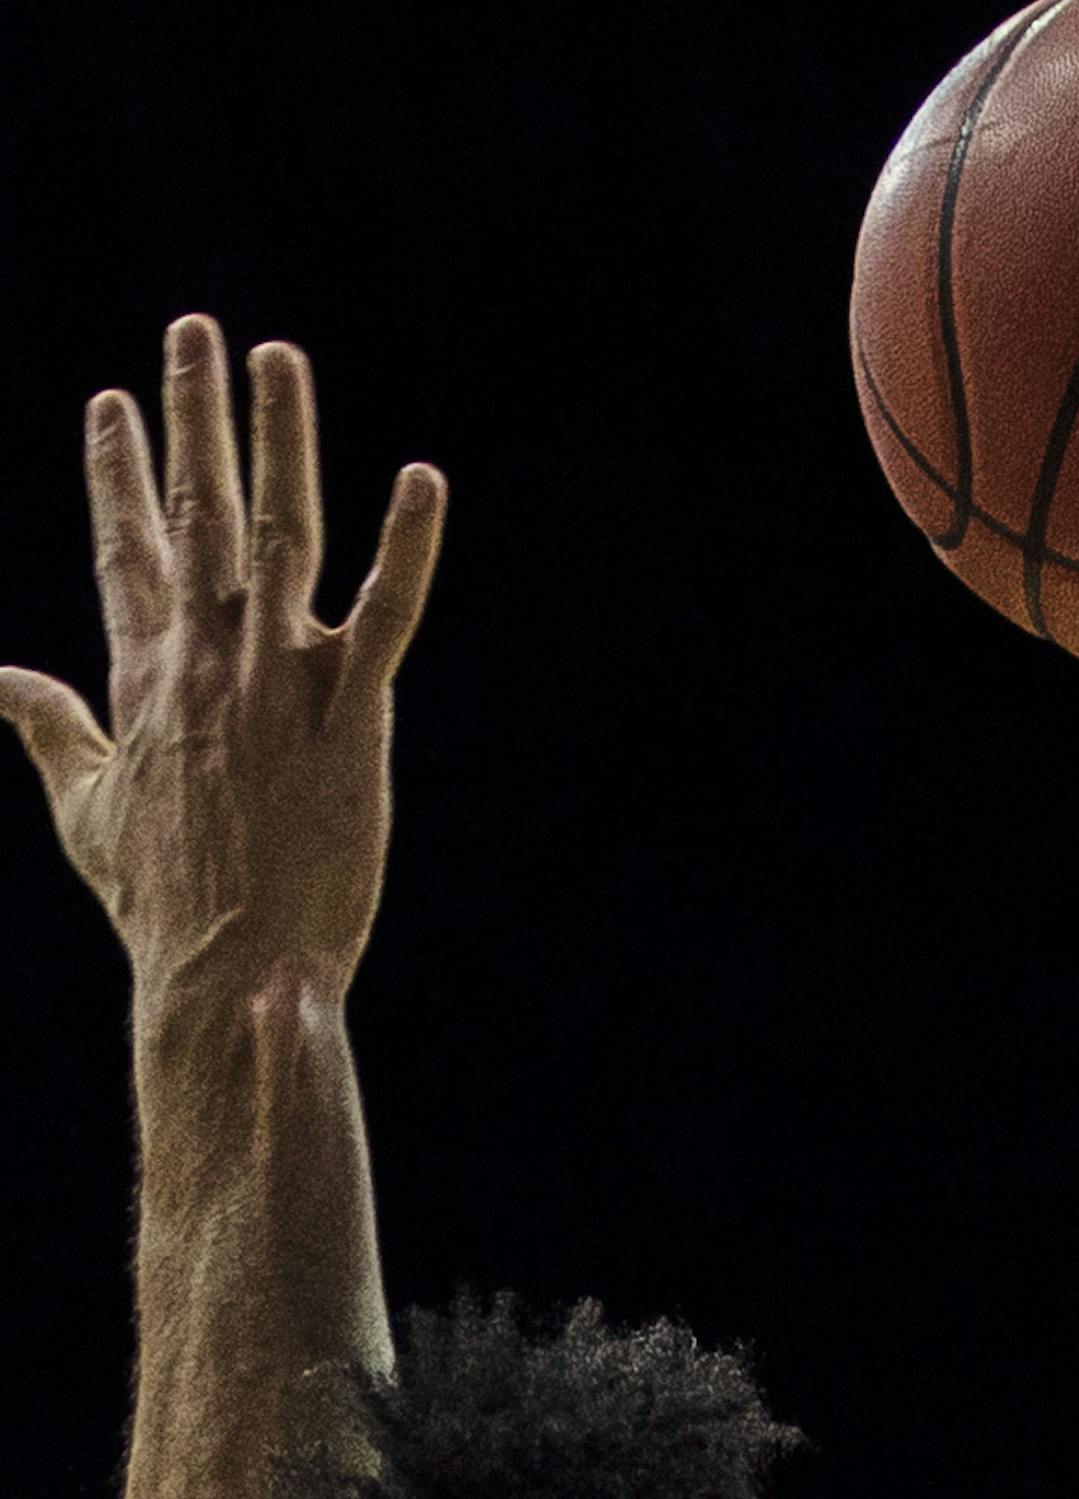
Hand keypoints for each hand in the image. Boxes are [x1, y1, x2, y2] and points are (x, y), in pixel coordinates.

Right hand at [0, 315, 443, 1003]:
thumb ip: (43, 726)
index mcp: (141, 678)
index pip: (123, 549)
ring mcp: (280, 687)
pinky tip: (422, 481)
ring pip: (284, 535)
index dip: (115, 471)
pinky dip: (407, 548)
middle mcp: (206, 663)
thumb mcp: (83, 807)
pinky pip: (387, 618)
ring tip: (275, 356)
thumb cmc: (161, 908)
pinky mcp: (354, 724)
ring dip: (281, 438)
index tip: (111, 402)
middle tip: (194, 327)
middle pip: (195, 514)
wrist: (230, 978)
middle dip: (191, 416)